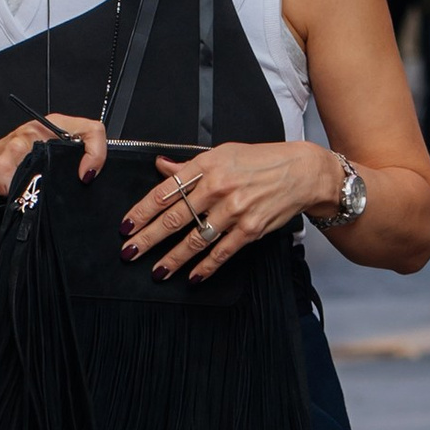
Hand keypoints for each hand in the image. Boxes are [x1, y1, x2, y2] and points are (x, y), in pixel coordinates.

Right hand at [0, 111, 110, 209]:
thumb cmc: (7, 165)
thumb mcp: (39, 154)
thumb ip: (65, 157)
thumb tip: (95, 176)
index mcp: (49, 126)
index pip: (91, 129)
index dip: (97, 154)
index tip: (88, 175)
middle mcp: (36, 131)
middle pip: (77, 150)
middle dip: (77, 177)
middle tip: (72, 188)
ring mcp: (19, 147)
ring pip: (54, 174)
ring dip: (49, 190)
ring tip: (38, 192)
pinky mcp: (4, 166)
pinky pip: (29, 188)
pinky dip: (28, 198)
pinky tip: (19, 197)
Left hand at [122, 142, 342, 280]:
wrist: (302, 172)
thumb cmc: (262, 160)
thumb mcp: (223, 153)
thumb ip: (190, 166)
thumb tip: (162, 167)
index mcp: (207, 165)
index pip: (166, 191)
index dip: (143, 211)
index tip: (127, 225)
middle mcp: (219, 188)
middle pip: (175, 218)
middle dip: (148, 237)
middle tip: (130, 251)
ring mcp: (235, 210)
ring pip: (195, 239)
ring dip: (173, 258)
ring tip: (156, 270)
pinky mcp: (250, 229)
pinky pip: (222, 252)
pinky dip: (206, 267)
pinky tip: (193, 276)